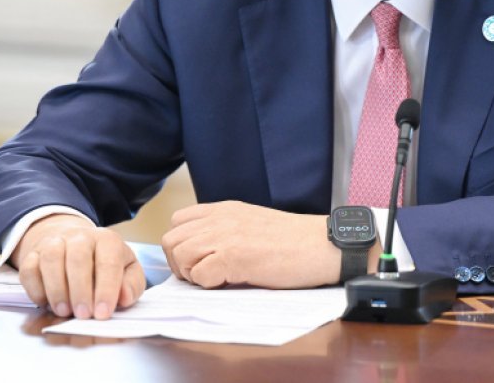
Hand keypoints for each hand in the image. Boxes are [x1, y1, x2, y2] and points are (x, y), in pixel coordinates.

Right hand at [10, 214, 145, 318]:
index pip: (109, 262)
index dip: (106, 289)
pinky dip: (36, 289)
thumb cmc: (104, 263)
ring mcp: (54, 243)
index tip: (103, 313)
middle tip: (83, 315)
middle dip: (80, 291)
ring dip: (57, 289)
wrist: (74, 242)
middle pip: (78, 258)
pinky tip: (46, 303)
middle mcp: (80, 237)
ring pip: (51, 259)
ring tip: (64, 311)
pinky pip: (29, 269)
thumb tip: (124, 298)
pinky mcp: (33, 254)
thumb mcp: (127, 270)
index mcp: (107, 240)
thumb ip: (131, 284)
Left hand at [161, 201, 358, 288]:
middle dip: (179, 263)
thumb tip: (203, 252)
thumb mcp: (253, 223)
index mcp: (225, 209)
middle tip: (202, 275)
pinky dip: (207, 285)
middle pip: (171, 239)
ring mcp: (226, 236)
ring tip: (215, 279)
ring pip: (179, 255)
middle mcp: (221, 219)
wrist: (322, 245)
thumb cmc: (294, 241)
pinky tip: (228, 282)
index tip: (197, 260)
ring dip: (191, 274)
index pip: (178, 221)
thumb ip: (227, 229)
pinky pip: (199, 275)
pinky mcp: (234, 257)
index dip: (181, 245)